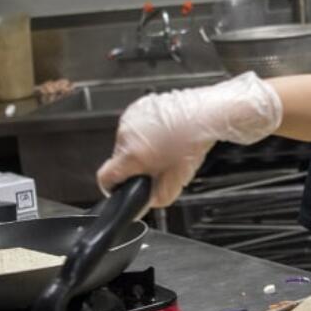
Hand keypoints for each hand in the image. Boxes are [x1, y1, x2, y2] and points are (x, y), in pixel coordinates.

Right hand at [96, 72, 282, 206]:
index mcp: (131, 155)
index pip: (105, 177)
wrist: (205, 115)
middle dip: (135, 165)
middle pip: (120, 159)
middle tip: (157, 165)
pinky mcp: (138, 106)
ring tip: (163, 147)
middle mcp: (126, 135)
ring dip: (140, 147)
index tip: (121, 188)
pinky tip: (163, 132)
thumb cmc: (193, 143)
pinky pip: (135, 125)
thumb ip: (156, 198)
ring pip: (128, 141)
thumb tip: (145, 204)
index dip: (113, 187)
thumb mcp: (175, 181)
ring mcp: (130, 118)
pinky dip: (145, 130)